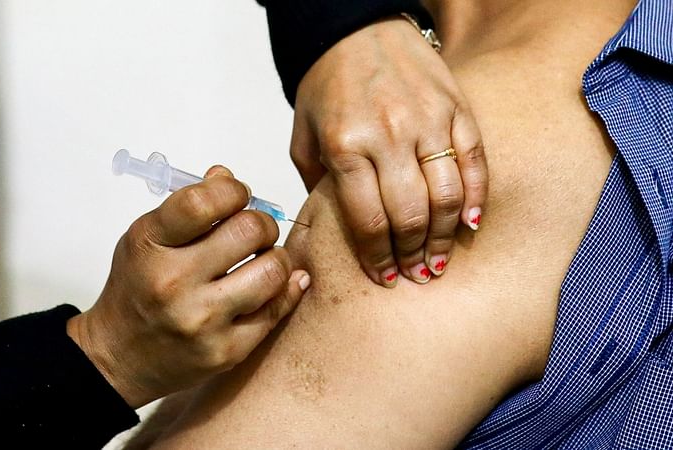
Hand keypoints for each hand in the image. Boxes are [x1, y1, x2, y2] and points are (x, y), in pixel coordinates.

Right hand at [67, 167, 309, 407]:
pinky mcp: (226, 351)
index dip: (233, 190)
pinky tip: (273, 284)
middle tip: (255, 231)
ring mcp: (202, 321)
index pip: (203, 202)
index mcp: (150, 246)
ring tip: (262, 260)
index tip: (237, 195)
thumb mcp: (146, 239)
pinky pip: (276, 310)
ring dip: (275, 257)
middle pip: (249, 231)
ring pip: (273, 271)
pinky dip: (284, 290)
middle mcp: (174, 284)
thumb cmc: (137, 289)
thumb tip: (226, 178)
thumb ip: (187, 207)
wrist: (119, 357)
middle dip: (261, 223)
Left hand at [290, 16, 487, 285]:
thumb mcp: (304, 137)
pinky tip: (469, 224)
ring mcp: (427, 119)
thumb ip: (319, 186)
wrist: (354, 28)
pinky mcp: (455, 106)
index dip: (379, 259)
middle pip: (410, 215)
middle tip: (414, 275)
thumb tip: (336, 230)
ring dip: (444, 237)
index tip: (384, 278)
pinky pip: (473, 160)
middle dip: (412, 255)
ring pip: (446, 194)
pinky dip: (475, 197)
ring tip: (438, 261)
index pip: (369, 221)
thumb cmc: (326, 84)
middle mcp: (388, 134)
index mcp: (346, 146)